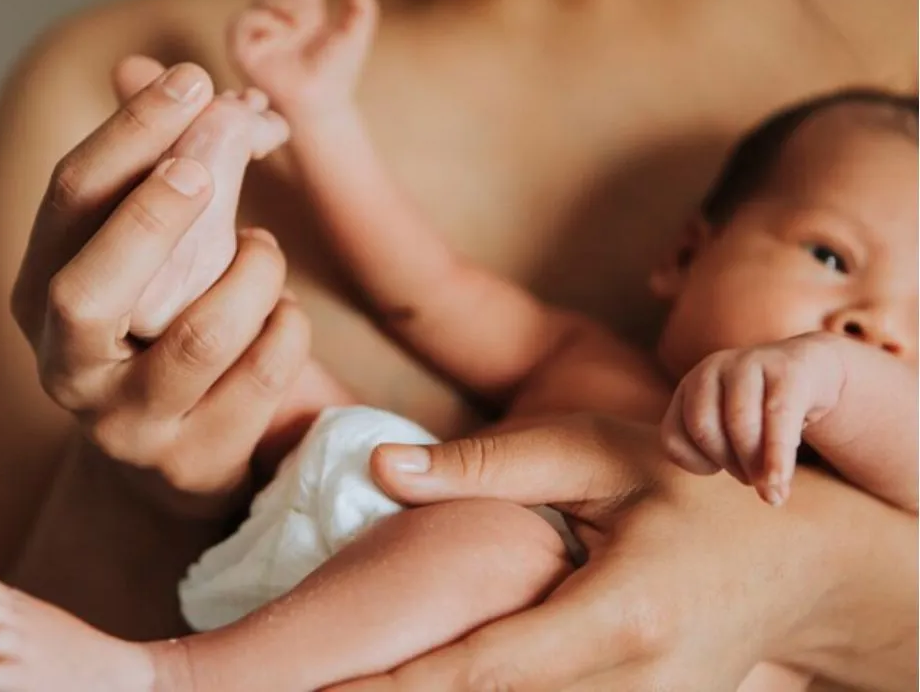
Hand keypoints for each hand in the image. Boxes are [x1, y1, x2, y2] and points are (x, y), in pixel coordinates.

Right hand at [10, 56, 309, 515]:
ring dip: (253, 274)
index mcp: (41, 293)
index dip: (129, 135)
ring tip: (263, 253)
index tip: (190, 79)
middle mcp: (66, 365)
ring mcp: (127, 426)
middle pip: (93, 289)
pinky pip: (263, 375)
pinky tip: (283, 312)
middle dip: (153, 214)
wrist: (179, 455)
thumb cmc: (166, 326)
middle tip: (209, 158)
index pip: (70, 201)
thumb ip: (159, 170)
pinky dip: (287, 326)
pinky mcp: (193, 464)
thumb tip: (158, 70)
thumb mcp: (151, 254)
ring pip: (200, 336)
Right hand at [229, 0, 377, 111]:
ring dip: (281, 4)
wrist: (319, 100)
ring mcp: (262, 38)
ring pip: (262, 1)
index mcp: (307, 22)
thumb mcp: (355, 36)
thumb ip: (362, 7)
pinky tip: (280, 33)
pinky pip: (243, 20)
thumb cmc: (337, 75)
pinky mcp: (242, 50)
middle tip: (310, 10)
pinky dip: (261, 21)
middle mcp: (282, 28)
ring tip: (298, 24)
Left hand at [325, 413, 845, 691]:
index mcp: (619, 618)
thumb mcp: (600, 456)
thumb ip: (491, 465)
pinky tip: (434, 685)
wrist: (804, 562)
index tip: (321, 691)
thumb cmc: (696, 492)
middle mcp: (634, 687)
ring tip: (359, 691)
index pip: (480, 669)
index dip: (395, 688)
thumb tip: (383, 466)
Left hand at [660, 334, 844, 505]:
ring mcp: (746, 363)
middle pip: (703, 430)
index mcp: (690, 388)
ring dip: (755, 463)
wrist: (813, 367)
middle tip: (754, 480)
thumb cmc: (766, 410)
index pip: (673, 437)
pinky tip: (780, 480)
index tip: (721, 471)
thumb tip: (758, 494)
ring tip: (773, 480)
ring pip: (738, 424)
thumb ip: (726, 453)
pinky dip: (777, 455)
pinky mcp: (785, 369)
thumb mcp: (735, 428)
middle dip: (730, 464)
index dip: (697, 465)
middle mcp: (710, 370)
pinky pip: (777, 417)